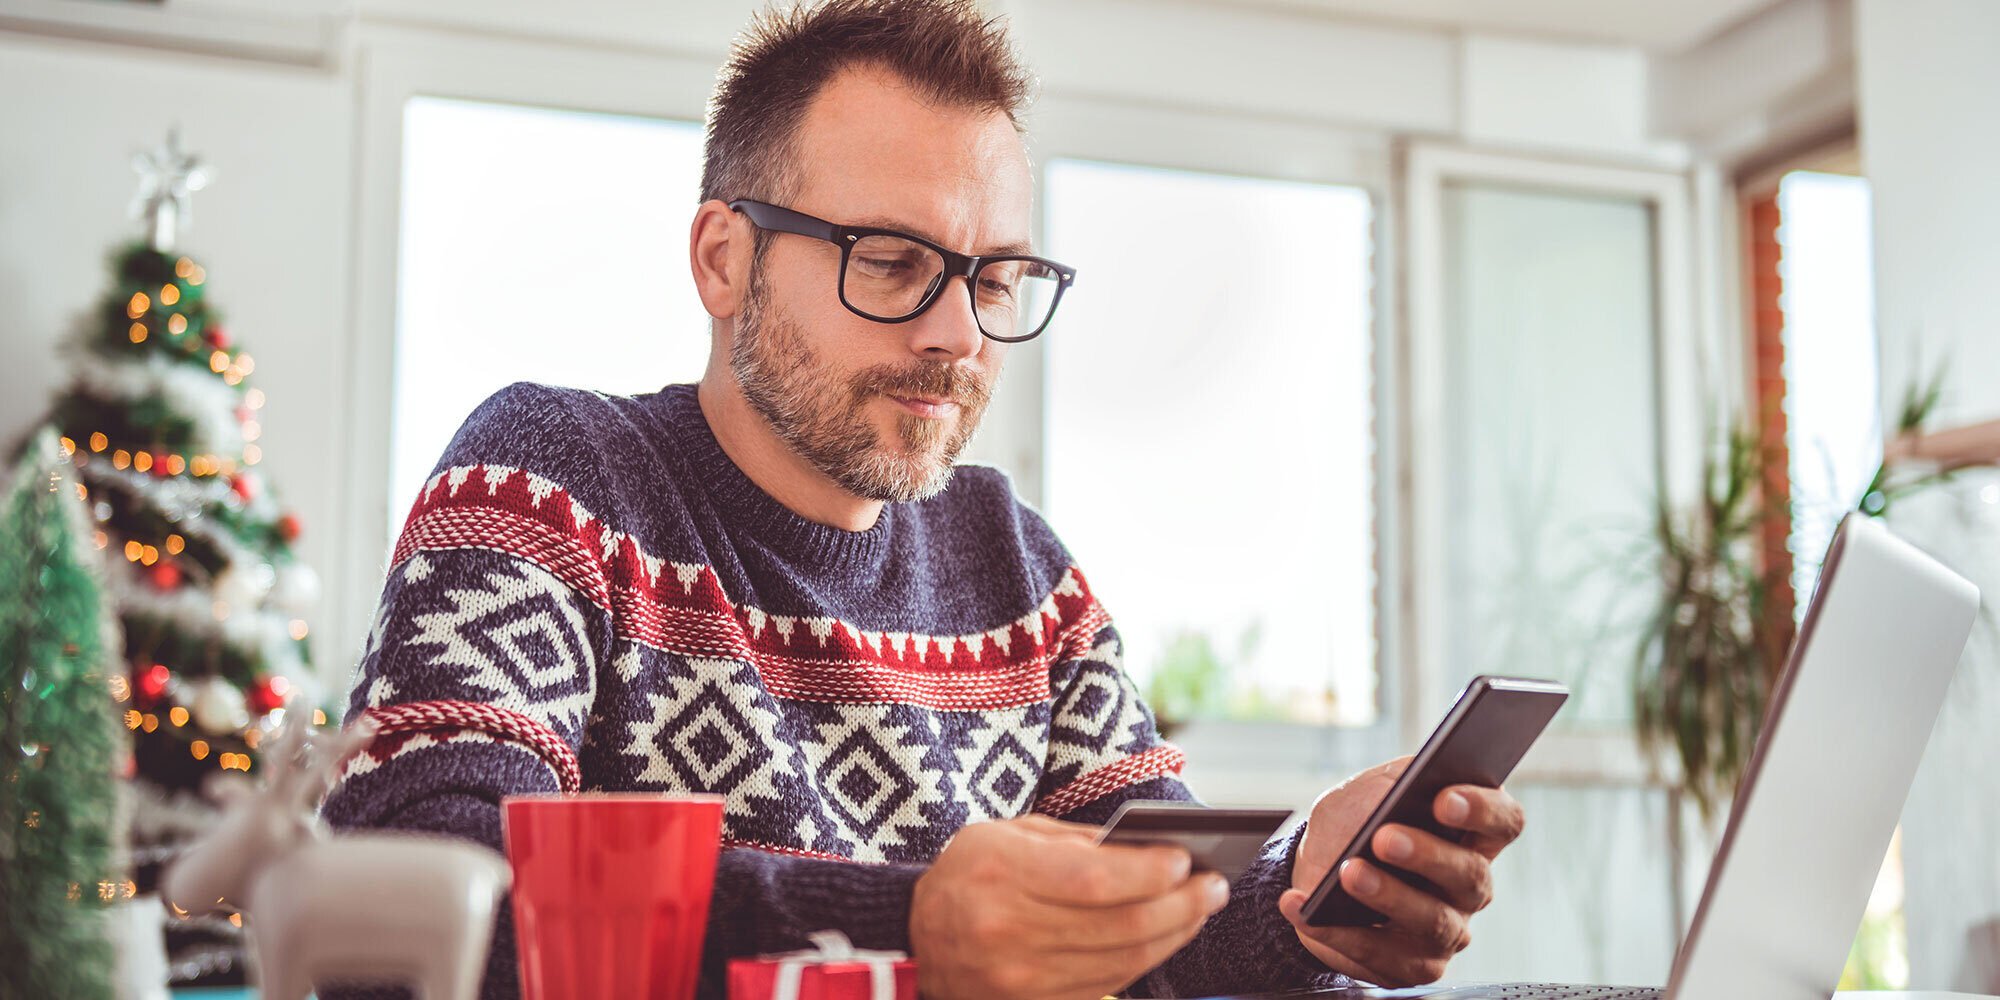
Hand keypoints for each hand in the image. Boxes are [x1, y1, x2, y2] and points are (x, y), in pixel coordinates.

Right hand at [909, 813, 1230, 998]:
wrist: (918, 938)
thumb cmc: (972, 872)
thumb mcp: (1010, 834)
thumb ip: (1077, 842)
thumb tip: (1153, 851)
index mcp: (1000, 874)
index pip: (1093, 880)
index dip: (1148, 873)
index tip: (1186, 860)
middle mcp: (1008, 932)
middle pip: (1120, 927)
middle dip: (1180, 905)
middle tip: (1214, 886)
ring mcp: (1021, 979)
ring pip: (1122, 962)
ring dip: (1174, 935)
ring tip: (1200, 908)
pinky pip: (1107, 985)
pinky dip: (1145, 960)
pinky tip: (1167, 935)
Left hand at [1275, 757, 1525, 986]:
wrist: (1318, 864)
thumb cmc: (1356, 821)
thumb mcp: (1370, 787)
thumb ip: (1393, 783)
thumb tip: (1404, 790)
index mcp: (1472, 833)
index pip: (1504, 821)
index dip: (1483, 810)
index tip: (1443, 798)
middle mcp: (1470, 887)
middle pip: (1471, 875)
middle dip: (1427, 856)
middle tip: (1384, 838)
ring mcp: (1446, 930)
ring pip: (1433, 922)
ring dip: (1387, 897)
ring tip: (1348, 873)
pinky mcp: (1411, 966)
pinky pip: (1381, 957)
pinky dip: (1337, 933)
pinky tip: (1302, 907)